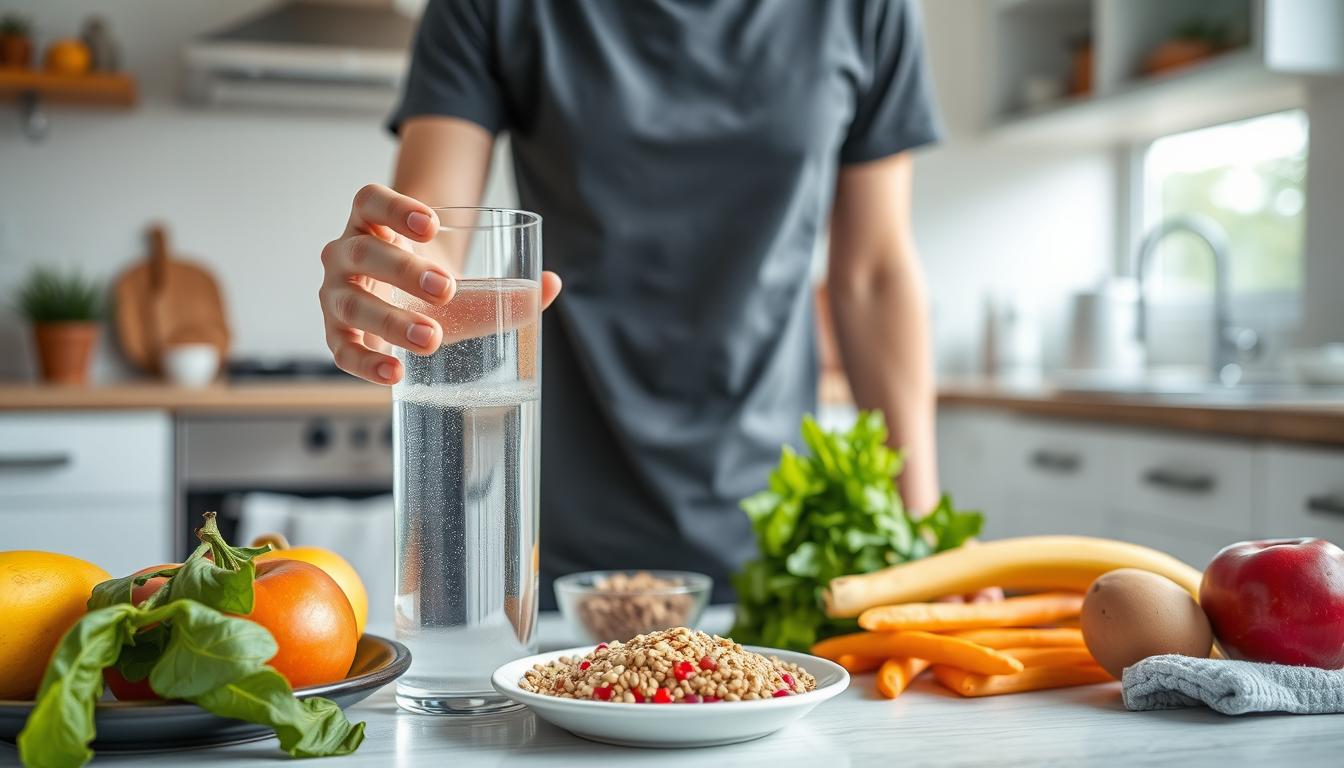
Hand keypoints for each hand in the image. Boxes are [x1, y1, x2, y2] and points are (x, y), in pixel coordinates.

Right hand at [319, 184, 559, 383]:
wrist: (396, 307)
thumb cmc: (428, 283)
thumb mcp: (465, 280)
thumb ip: (507, 285)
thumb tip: (551, 285)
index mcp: (371, 224)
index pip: (370, 202)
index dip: (396, 208)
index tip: (433, 224)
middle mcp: (344, 254)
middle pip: (364, 253)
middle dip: (404, 270)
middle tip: (447, 288)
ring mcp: (334, 295)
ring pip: (352, 303)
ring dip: (391, 320)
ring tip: (432, 337)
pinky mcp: (337, 335)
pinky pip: (343, 351)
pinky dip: (366, 363)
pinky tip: (394, 372)